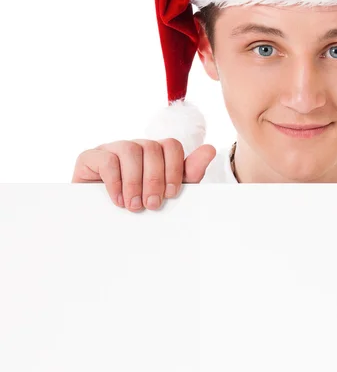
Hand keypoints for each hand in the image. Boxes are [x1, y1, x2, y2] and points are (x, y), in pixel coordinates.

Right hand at [72, 139, 216, 211]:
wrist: (102, 226)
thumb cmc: (139, 205)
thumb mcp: (167, 192)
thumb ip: (189, 173)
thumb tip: (210, 149)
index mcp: (155, 153)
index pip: (171, 145)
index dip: (174, 168)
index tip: (172, 194)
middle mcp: (135, 146)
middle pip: (151, 148)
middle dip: (155, 179)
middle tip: (152, 205)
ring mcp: (112, 149)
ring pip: (130, 150)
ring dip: (135, 181)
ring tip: (134, 206)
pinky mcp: (90, 157)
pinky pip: (107, 159)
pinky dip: (115, 182)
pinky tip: (118, 200)